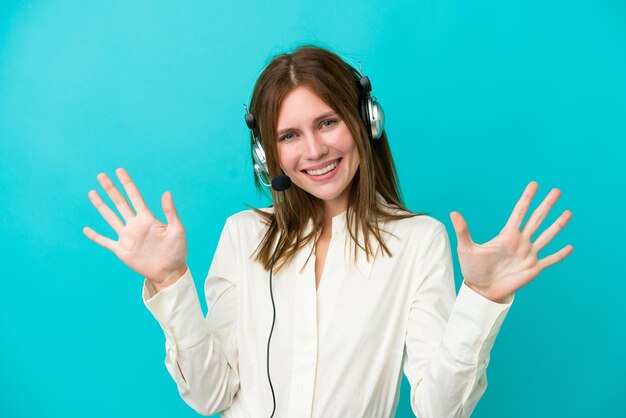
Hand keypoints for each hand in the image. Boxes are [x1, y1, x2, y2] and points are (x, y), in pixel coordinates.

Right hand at [83, 168, 187, 286]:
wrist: (170, 271)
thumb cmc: (177, 250)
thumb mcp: (177, 230)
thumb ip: (170, 212)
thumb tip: (166, 192)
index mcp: (147, 219)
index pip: (134, 197)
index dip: (127, 184)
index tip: (119, 170)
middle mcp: (135, 225)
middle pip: (120, 203)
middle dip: (110, 189)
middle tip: (101, 175)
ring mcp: (127, 237)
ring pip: (110, 218)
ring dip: (101, 206)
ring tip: (92, 192)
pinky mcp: (122, 251)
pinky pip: (106, 242)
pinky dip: (96, 236)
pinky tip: (86, 229)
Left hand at [449, 181, 572, 302]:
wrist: (481, 290)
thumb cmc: (472, 269)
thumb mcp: (466, 248)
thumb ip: (463, 231)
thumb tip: (453, 213)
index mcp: (507, 235)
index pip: (519, 212)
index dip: (527, 198)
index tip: (534, 184)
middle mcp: (520, 242)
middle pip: (537, 219)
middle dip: (547, 205)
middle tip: (557, 191)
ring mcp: (528, 254)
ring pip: (547, 236)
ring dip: (558, 225)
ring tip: (568, 212)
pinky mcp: (533, 269)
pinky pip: (550, 260)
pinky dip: (560, 255)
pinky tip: (570, 247)